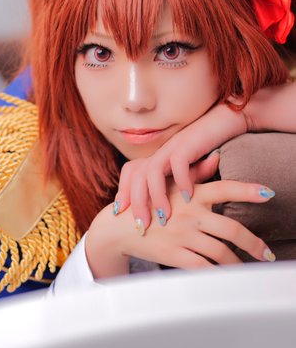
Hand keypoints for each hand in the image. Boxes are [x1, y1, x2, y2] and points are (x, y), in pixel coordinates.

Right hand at [86, 178, 275, 279]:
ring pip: (221, 252)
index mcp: (191, 194)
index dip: (247, 190)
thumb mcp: (170, 183)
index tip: (268, 193)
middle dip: (253, 243)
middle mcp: (190, 214)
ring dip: (238, 263)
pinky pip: (204, 268)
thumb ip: (196, 173)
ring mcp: (183, 235)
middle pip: (231, 229)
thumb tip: (216, 156)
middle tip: (267, 253)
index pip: (224, 188)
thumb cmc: (149, 201)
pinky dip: (218, 274)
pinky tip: (226, 277)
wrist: (120, 226)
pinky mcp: (175, 254)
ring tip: (247, 268)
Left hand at [115, 102, 247, 226]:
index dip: (123, 192)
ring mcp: (173, 146)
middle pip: (136, 174)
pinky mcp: (188, 143)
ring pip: (152, 170)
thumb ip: (179, 186)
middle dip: (137, 201)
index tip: (121, 215)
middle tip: (142, 226)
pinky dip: (182, 180)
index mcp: (157, 158)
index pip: (130, 173)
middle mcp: (161, 152)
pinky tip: (188, 198)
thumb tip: (170, 214)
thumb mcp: (191, 172)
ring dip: (156, 195)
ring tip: (164, 217)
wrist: (225, 121)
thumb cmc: (209, 149)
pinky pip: (178, 162)